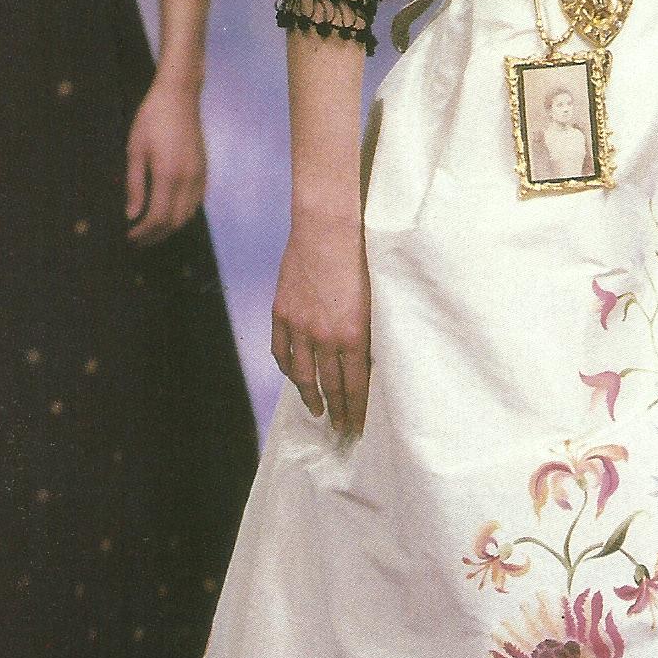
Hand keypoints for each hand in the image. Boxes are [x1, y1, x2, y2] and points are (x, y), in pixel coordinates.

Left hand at [126, 75, 206, 244]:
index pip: (157, 218)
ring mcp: (199, 176)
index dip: (143, 232)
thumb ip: (134, 185)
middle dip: (155, 236)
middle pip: (175, 222)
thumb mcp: (135, 151)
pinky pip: (196, 203)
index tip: (129, 237)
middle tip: (137, 240)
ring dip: (169, 228)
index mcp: (167, 175)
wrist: (179, 97)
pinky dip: (182, 214)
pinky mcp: (204, 171)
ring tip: (150, 230)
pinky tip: (167, 213)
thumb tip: (131, 215)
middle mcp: (188, 180)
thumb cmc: (151, 120)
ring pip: (188, 215)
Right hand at [272, 206, 370, 436]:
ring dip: (310, 396)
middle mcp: (325, 337)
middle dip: (336, 411)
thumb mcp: (375, 300)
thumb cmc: (362, 259)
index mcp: (354, 336)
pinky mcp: (282, 312)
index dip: (355, 410)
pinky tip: (295, 377)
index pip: (355, 386)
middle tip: (339, 429)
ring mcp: (300, 326)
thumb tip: (369, 362)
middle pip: (330, 386)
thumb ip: (369, 332)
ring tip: (317, 410)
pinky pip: (281, 351)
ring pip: (302, 374)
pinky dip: (288, 368)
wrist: (329, 228)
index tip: (355, 427)